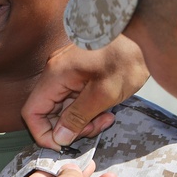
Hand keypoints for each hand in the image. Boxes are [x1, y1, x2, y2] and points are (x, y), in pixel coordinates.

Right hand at [22, 35, 149, 149]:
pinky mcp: (79, 71)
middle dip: (70, 127)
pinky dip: (88, 108)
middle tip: (96, 128)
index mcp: (55, 75)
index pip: (32, 112)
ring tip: (106, 119)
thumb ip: (78, 117)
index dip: (44, 134)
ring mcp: (67, 71)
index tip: (66, 144)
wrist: (144, 32)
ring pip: (64, 106)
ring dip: (82, 119)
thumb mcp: (104, 94)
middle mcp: (56, 72)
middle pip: (48, 111)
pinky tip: (107, 109)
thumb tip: (59, 138)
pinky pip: (74, 97)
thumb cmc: (126, 58)